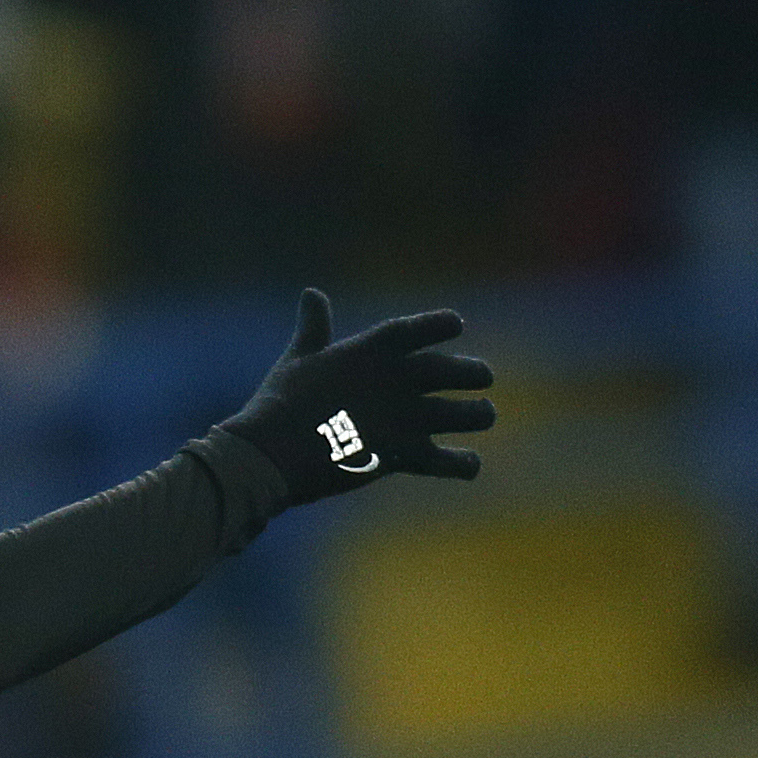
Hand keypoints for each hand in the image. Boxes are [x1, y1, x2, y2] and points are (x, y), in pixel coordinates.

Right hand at [218, 288, 495, 505]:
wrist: (272, 452)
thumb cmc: (280, 402)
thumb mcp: (299, 357)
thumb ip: (314, 327)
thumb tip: (312, 293)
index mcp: (371, 350)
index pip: (419, 329)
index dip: (443, 324)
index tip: (457, 325)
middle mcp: (396, 379)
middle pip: (452, 371)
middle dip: (473, 373)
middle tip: (483, 377)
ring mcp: (404, 417)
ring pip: (462, 413)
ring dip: (478, 414)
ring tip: (484, 414)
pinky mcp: (404, 454)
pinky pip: (448, 461)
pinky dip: (463, 464)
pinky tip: (470, 464)